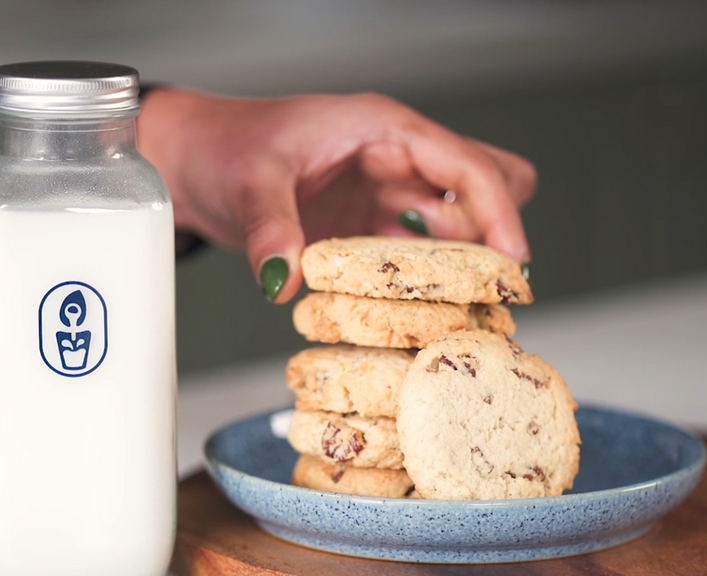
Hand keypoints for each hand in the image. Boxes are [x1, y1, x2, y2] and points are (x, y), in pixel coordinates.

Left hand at [138, 87, 535, 302]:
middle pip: (484, 188)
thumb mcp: (249, 181)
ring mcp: (385, 197)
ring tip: (450, 310)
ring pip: (455, 230)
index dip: (498, 211)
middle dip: (491, 235)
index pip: (466, 165)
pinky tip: (411, 315)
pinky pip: (414, 260)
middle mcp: (396, 161)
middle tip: (479, 285)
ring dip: (458, 267)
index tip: (512, 260)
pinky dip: (420, 285)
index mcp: (383, 129)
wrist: (194, 161)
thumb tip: (286, 279)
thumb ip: (272, 228)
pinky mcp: (367, 231)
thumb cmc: (224, 145)